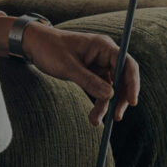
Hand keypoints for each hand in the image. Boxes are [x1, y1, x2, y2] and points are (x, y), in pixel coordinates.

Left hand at [22, 24, 139, 126]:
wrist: (34, 45)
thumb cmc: (50, 49)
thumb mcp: (68, 67)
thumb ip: (89, 81)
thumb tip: (111, 96)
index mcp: (103, 46)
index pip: (127, 64)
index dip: (132, 83)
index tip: (132, 102)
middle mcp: (105, 55)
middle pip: (122, 78)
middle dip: (120, 98)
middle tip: (117, 116)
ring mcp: (99, 64)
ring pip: (111, 88)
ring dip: (106, 105)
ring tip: (95, 121)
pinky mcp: (91, 73)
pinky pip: (100, 90)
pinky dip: (99, 103)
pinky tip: (94, 116)